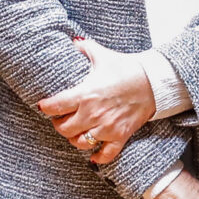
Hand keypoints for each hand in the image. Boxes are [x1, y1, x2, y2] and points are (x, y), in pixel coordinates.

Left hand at [38, 37, 158, 164]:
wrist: (154, 82)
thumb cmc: (127, 68)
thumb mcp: (103, 55)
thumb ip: (84, 48)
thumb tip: (72, 41)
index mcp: (85, 94)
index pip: (54, 106)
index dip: (45, 107)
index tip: (44, 105)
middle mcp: (93, 114)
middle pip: (63, 129)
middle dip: (59, 123)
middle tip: (61, 117)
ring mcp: (107, 127)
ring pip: (79, 143)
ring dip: (74, 138)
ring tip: (76, 130)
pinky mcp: (120, 136)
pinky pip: (105, 155)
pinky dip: (97, 157)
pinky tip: (92, 155)